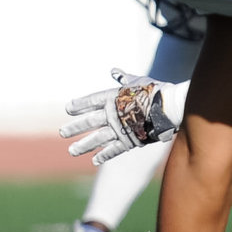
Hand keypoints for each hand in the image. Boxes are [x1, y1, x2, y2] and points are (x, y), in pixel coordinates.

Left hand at [61, 69, 176, 165]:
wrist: (169, 107)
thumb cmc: (155, 91)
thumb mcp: (137, 81)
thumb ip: (123, 79)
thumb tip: (114, 71)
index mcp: (113, 97)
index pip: (91, 101)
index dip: (79, 105)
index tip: (67, 108)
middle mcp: (112, 114)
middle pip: (90, 121)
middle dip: (75, 127)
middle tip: (62, 132)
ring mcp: (120, 128)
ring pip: (97, 138)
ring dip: (84, 145)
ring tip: (71, 151)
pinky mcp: (130, 141)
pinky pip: (114, 150)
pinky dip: (104, 155)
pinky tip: (94, 160)